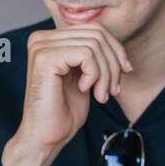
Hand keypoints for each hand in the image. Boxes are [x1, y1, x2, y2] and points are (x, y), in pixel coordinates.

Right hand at [3, 24, 131, 165]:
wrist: (46, 136)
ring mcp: (41, 46)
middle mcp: (41, 38)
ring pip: (94, 44)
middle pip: (97, 33)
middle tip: (113, 90)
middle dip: (113, 63)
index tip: (124, 74)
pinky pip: (86, 54)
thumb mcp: (85, 76)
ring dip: (106, 73)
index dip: (116, 50)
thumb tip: (117, 45)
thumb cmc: (63, 111)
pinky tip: (85, 90)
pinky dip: (95, 74)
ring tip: (102, 95)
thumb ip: (94, 55)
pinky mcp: (44, 57)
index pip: (95, 29)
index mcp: (50, 39)